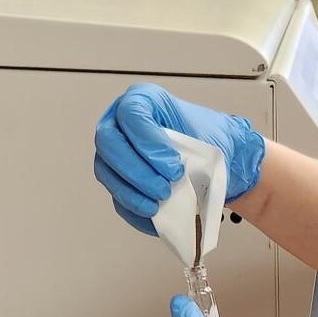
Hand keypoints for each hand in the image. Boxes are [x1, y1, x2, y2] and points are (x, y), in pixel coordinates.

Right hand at [94, 85, 266, 235]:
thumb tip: (170, 181)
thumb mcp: (203, 135)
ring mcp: (113, 151)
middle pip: (108, 142)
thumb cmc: (206, 139)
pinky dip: (134, 210)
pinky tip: (154, 216)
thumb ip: (186, 151)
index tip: (175, 168)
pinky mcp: (117, 179)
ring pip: (106, 171)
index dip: (149, 144)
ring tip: (159, 205)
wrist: (211, 158)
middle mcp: (119, 121)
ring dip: (132, 193)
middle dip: (137, 171)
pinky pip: (116, 196)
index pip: (131, 115)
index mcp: (142, 99)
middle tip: (164, 190)